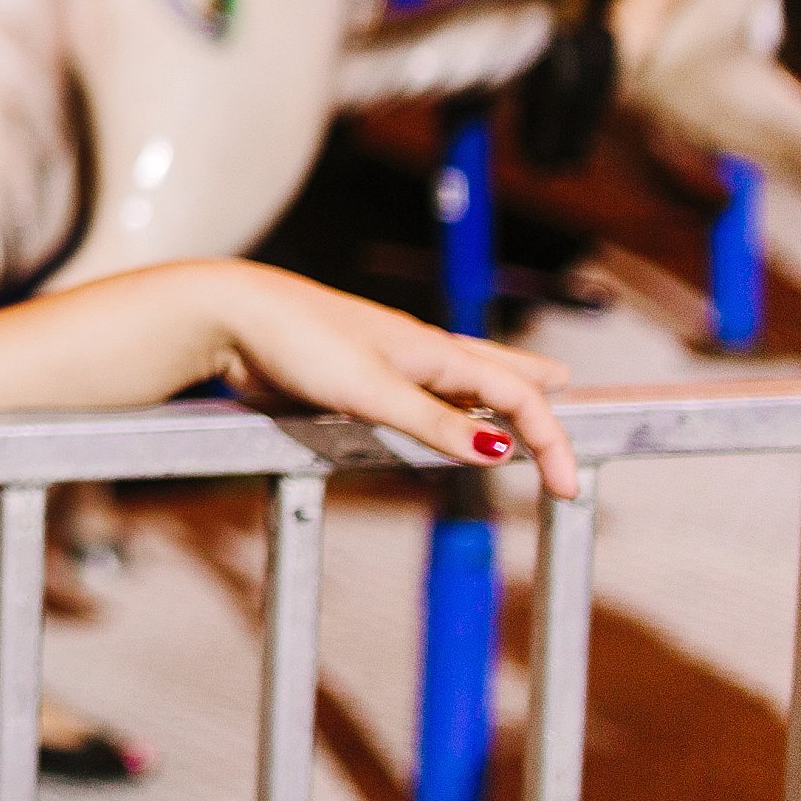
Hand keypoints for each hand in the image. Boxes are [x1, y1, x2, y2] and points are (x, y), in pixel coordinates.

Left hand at [199, 261, 579, 496]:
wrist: (231, 315)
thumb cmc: (298, 340)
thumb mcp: (372, 390)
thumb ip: (434, 423)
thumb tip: (502, 453)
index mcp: (435, 349)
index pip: (517, 394)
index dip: (550, 438)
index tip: (569, 486)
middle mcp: (418, 352)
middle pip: (494, 368)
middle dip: (533, 386)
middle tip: (565, 391)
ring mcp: (385, 361)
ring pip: (454, 378)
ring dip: (489, 392)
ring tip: (509, 404)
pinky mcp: (352, 376)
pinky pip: (412, 394)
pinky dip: (441, 404)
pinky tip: (431, 411)